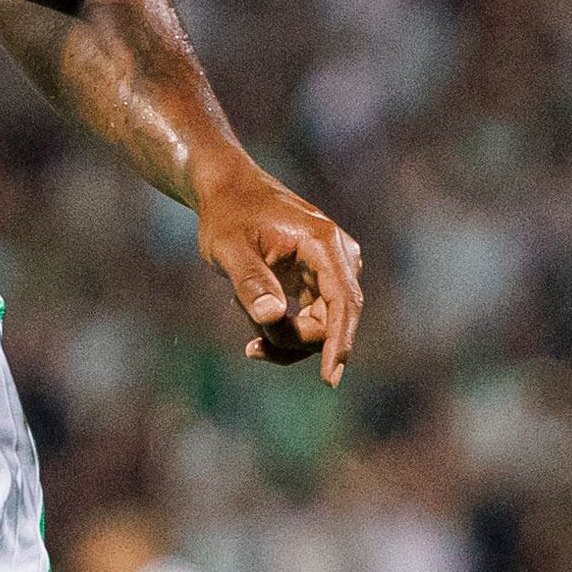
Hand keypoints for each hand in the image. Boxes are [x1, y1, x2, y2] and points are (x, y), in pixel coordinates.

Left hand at [191, 152, 364, 382]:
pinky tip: (250, 315)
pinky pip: (309, 324)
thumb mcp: (228, 247)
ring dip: (280, 335)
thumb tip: (271, 316)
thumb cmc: (227, 215)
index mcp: (324, 243)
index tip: (330, 380)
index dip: (339, 343)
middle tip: (249, 338)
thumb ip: (250, 281)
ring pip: (320, 329)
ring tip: (241, 308)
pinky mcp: (320, 284)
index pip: (344, 302)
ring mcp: (332, 272)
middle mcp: (339, 257)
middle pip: (331, 322)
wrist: (228, 192)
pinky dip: (280, 329)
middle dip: (289, 338)